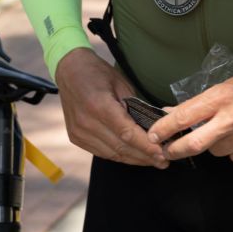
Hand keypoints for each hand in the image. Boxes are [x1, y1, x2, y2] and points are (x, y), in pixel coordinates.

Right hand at [54, 48, 168, 167]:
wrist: (69, 70)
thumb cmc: (97, 73)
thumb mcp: (121, 84)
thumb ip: (134, 107)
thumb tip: (152, 127)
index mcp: (99, 105)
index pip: (127, 133)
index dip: (147, 146)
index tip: (163, 153)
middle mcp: (86, 122)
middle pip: (121, 147)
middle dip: (144, 156)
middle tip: (163, 161)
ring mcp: (79, 132)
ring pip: (112, 154)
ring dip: (133, 159)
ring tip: (152, 161)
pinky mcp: (75, 138)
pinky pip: (101, 153)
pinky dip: (119, 156)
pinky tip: (133, 156)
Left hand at [147, 62, 232, 164]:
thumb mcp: (227, 85)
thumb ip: (201, 102)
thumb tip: (172, 113)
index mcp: (221, 97)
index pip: (184, 116)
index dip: (164, 128)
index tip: (152, 135)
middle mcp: (232, 119)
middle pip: (193, 144)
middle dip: (174, 150)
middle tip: (166, 151)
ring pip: (215, 151)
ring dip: (213, 144)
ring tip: (227, 129)